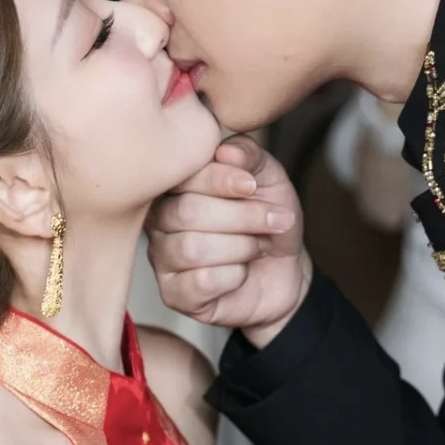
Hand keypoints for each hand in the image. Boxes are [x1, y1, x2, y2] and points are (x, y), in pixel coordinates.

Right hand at [149, 138, 310, 343]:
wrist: (285, 272)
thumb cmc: (267, 223)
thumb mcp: (270, 180)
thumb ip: (249, 156)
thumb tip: (226, 151)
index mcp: (176, 186)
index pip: (181, 176)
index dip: (220, 179)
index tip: (252, 186)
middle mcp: (159, 219)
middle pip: (185, 212)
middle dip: (241, 216)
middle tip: (271, 221)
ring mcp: (162, 258)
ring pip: (191, 248)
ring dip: (240, 246)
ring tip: (257, 246)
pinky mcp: (174, 294)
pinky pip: (200, 282)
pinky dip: (233, 275)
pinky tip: (242, 273)